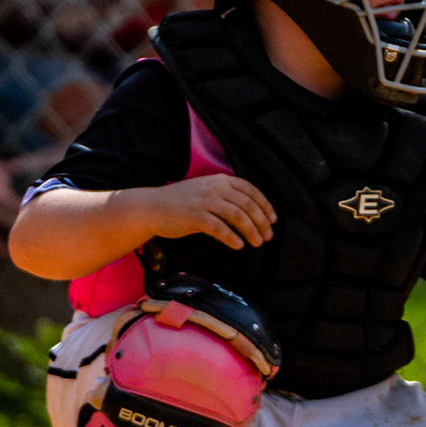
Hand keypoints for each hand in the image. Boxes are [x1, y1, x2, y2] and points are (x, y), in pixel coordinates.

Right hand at [141, 175, 276, 250]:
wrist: (152, 207)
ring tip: (257, 243)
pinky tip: (239, 245)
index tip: (273, 219)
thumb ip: (225, 194)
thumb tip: (248, 209)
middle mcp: (215, 188)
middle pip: (248, 205)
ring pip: (238, 217)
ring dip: (251, 231)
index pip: (251, 190)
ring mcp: (206, 202)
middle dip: (262, 222)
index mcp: (220, 180)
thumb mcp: (205, 190)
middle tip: (268, 236)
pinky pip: (220, 229)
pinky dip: (232, 238)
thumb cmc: (180, 202)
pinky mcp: (196, 217)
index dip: (265, 205)